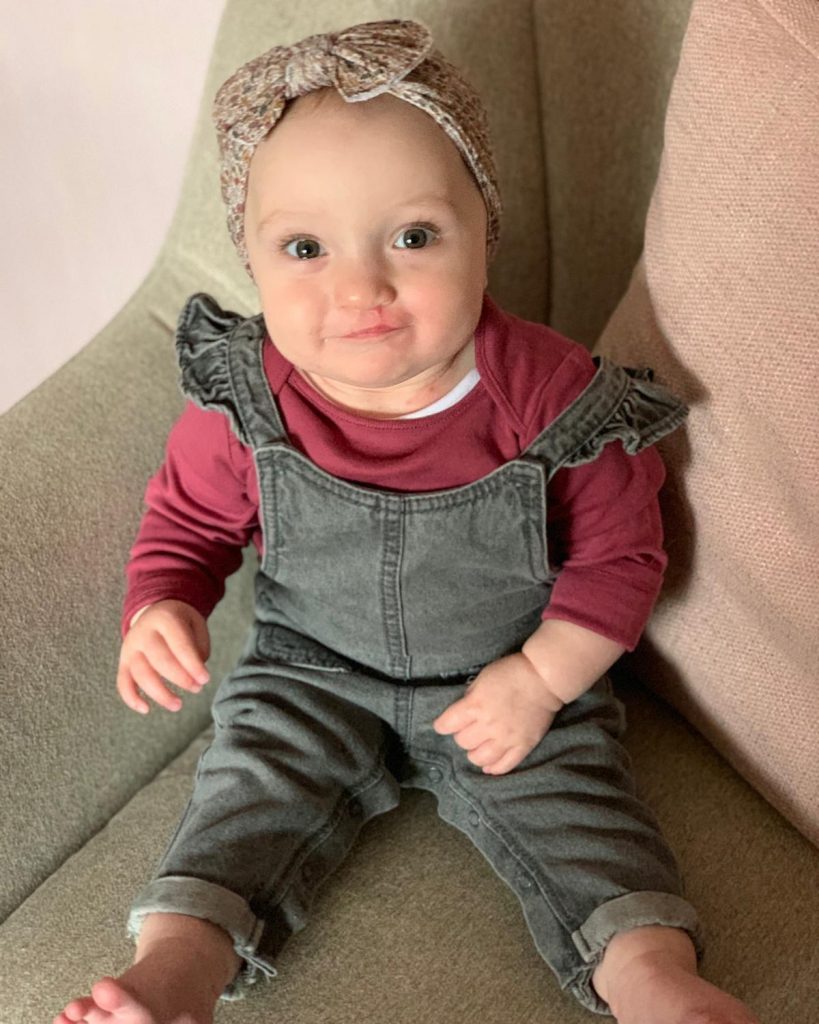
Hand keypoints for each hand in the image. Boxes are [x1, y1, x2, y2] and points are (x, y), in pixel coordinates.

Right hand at [117, 600, 210, 714]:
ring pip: (141, 674)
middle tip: (197, 688)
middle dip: (180, 678)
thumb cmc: (180, 623)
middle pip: (159, 660)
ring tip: (178, 705)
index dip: (192, 664)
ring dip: (160, 694)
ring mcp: (130, 648)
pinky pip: (122, 682)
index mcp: (165, 619)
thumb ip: (198, 648)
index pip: (179, 644)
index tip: (205, 679)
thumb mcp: (196, 625)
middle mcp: (143, 633)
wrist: (154, 613)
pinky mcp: (123, 662)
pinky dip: (131, 698)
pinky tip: (146, 709)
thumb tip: (194, 676)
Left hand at [432, 653, 563, 774]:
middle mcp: (489, 725)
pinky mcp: (523, 747)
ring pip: (480, 758)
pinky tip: (488, 765)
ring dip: (474, 754)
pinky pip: (504, 766)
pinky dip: (493, 768)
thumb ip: (470, 698)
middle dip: (461, 736)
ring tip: (477, 747)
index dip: (442, 725)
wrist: (543, 679)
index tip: (443, 725)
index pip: (448, 724)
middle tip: (468, 730)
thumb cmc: (510, 673)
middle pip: (463, 742)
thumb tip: (462, 713)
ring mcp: (507, 739)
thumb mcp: (482, 679)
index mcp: (476, 706)